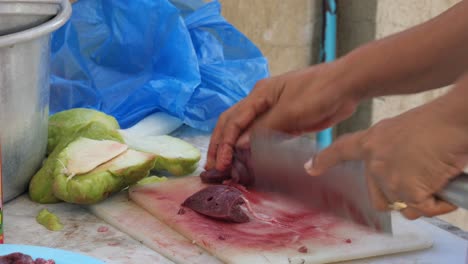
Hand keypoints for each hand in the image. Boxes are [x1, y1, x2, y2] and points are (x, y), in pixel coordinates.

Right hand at [206, 61, 360, 170]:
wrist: (346, 86)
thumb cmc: (318, 92)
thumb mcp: (290, 111)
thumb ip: (264, 128)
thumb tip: (239, 145)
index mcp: (259, 95)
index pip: (233, 120)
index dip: (224, 143)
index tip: (221, 163)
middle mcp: (261, 103)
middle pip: (233, 124)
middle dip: (221, 146)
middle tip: (213, 168)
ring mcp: (273, 112)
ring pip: (246, 132)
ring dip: (234, 149)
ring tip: (225, 169)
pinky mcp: (285, 122)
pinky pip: (263, 137)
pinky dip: (253, 150)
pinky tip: (249, 162)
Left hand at [306, 99, 467, 218]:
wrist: (453, 121)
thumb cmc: (437, 122)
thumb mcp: (402, 131)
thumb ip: (390, 151)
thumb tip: (401, 171)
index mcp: (371, 141)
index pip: (340, 150)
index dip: (324, 160)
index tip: (311, 168)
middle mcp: (374, 162)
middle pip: (378, 197)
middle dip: (397, 197)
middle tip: (418, 179)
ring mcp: (388, 178)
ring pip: (403, 207)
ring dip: (422, 199)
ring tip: (434, 176)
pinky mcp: (407, 192)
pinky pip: (424, 209)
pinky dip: (439, 204)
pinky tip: (444, 184)